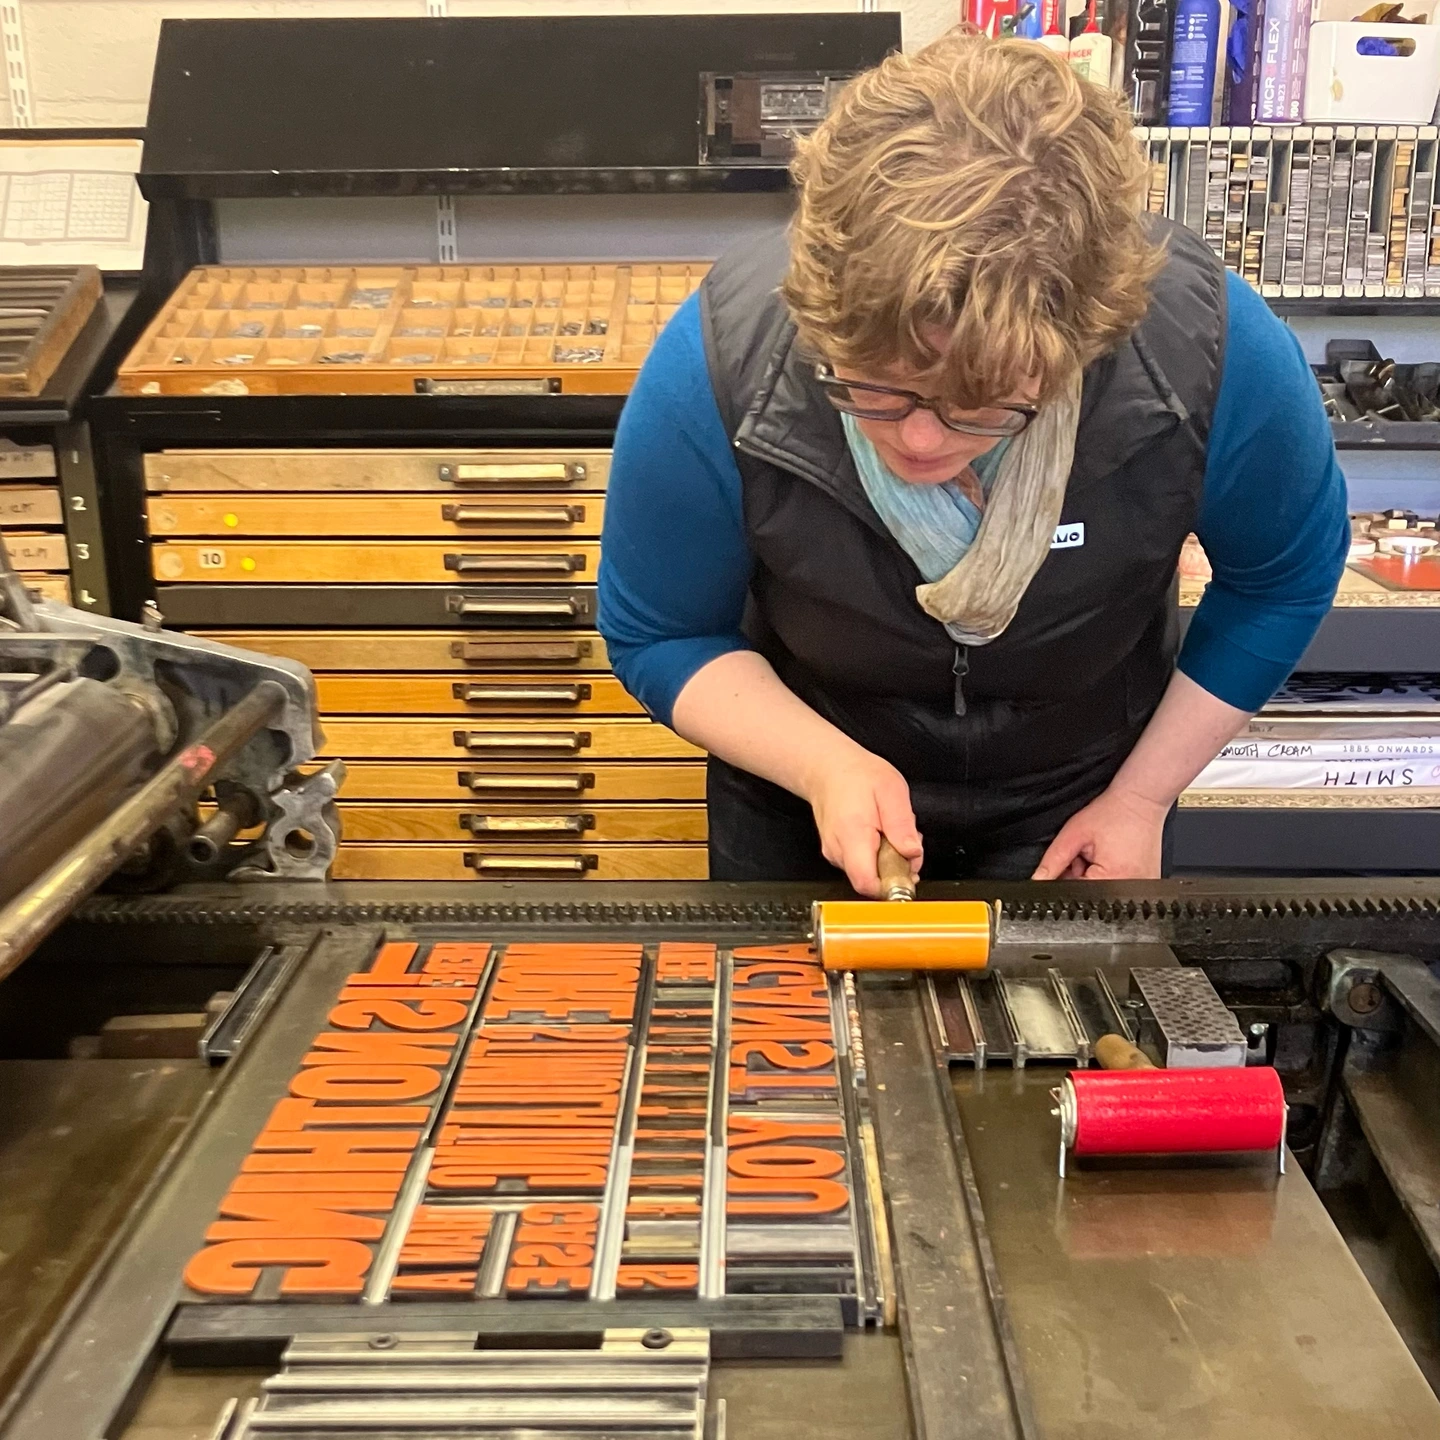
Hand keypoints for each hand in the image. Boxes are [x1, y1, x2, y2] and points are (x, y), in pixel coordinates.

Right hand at [803, 749, 922, 896]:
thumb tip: (912, 853)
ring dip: (888, 859)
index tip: (908, 872)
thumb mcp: (891, 789)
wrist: (827, 768)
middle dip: (897, 866)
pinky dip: (878, 854)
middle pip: (873, 880)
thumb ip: (902, 824)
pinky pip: (863, 864)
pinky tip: (880, 833)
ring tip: (890, 831)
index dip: (892, 885)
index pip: (867, 883)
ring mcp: (835, 854)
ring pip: (869, 873)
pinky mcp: (836, 853)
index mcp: (852, 835)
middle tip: (905, 840)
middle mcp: (838, 850)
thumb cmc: (856, 775)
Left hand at [1032, 786, 1166, 880]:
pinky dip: (1108, 874)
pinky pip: (1117, 886)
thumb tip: (1038, 881)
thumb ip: (1053, 860)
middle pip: (1090, 894)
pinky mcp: (1146, 883)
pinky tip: (1112, 857)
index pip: (1075, 893)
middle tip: (1087, 852)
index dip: (1065, 877)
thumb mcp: (1074, 834)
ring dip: (1094, 875)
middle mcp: (1132, 889)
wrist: (1141, 800)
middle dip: (1080, 875)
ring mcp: (1142, 888)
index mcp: (1114, 880)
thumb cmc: (1113, 813)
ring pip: (1101, 890)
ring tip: (1102, 853)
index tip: (1071, 859)